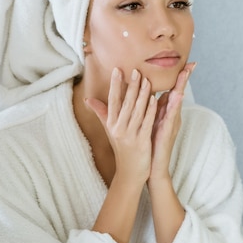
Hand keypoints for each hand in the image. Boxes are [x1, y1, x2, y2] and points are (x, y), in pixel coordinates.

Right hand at [86, 68, 157, 186]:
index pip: (112, 100)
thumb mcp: (110, 130)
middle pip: (125, 103)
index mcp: (111, 124)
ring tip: (146, 80)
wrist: (129, 173)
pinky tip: (155, 99)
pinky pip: (146, 123)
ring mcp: (130, 135)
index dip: (115, 85)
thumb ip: (101, 113)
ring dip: (142, 94)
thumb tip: (87, 99)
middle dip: (130, 86)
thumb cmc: (121, 148)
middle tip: (136, 70)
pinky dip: (150, 110)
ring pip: (136, 111)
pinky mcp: (142, 142)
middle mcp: (118, 128)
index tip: (117, 69)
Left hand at [149, 62, 195, 182]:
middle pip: (179, 93)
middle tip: (191, 63)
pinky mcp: (168, 132)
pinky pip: (171, 116)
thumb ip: (151, 108)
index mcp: (166, 113)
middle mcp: (172, 116)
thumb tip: (151, 92)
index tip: (186, 63)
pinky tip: (177, 96)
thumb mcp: (150, 122)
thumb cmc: (150, 144)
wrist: (151, 167)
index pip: (173, 90)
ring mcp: (171, 124)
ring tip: (186, 73)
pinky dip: (175, 105)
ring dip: (181, 87)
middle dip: (185, 78)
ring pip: (177, 102)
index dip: (179, 77)